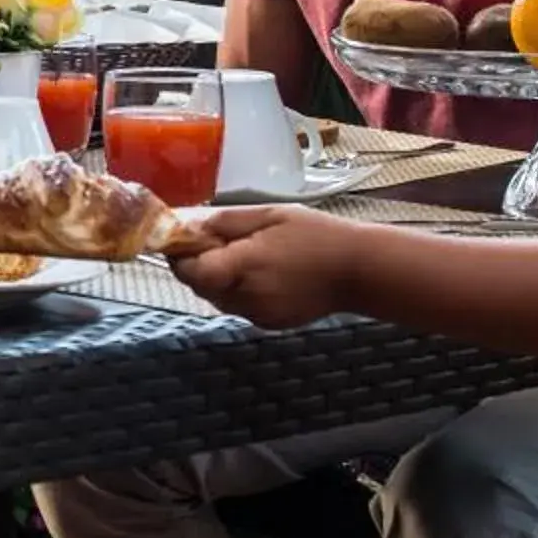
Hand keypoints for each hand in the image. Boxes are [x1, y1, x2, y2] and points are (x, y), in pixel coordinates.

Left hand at [165, 204, 369, 328]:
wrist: (356, 270)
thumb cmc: (316, 234)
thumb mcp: (269, 214)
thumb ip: (226, 222)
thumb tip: (191, 228)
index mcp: (245, 265)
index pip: (192, 272)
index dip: (181, 258)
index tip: (183, 241)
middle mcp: (247, 296)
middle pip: (201, 287)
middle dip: (198, 267)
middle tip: (213, 243)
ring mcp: (258, 314)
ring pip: (218, 299)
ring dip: (217, 279)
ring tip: (242, 256)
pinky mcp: (268, 323)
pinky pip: (238, 307)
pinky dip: (238, 292)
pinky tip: (261, 274)